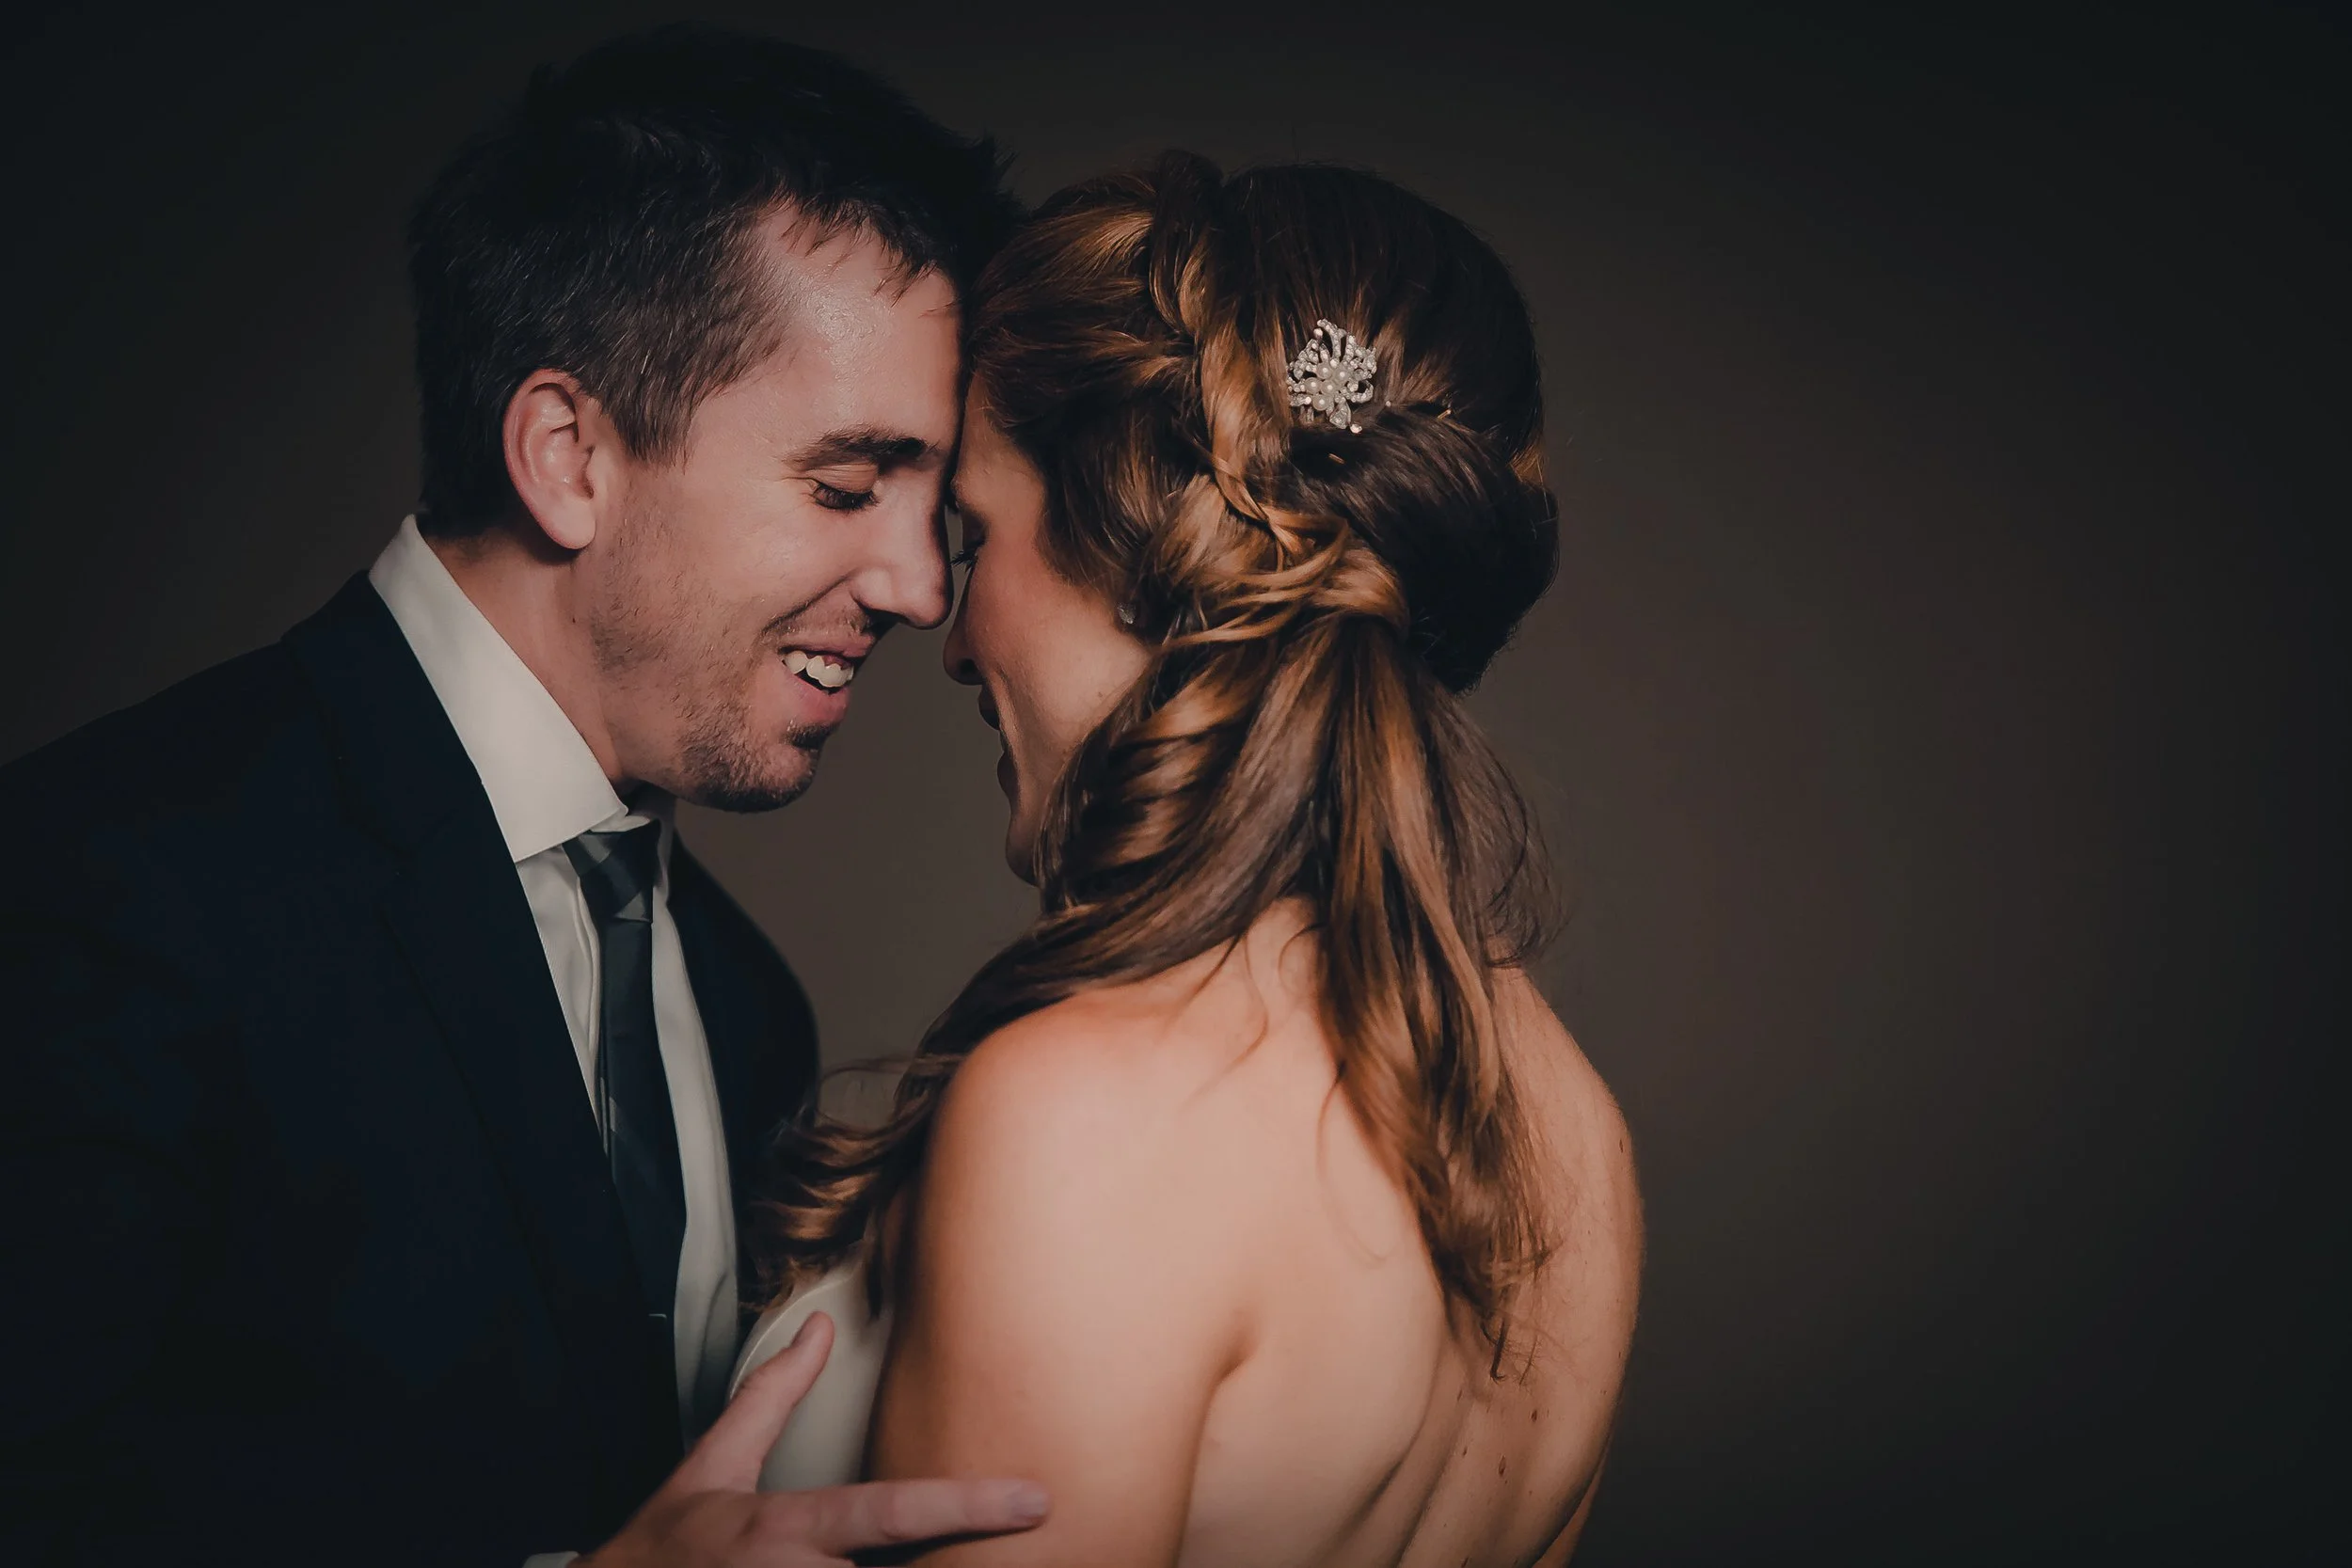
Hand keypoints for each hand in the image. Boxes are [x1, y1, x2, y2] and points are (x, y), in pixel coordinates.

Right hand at [579, 1312, 1048, 1566]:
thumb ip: (773, 1395)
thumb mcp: (714, 1463)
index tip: (1035, 1498)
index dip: (966, 1505)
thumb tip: (819, 1328)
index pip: (889, 1512)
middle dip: (944, 1566)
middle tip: (999, 1552)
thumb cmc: (665, 1545)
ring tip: (948, 1562)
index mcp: (782, 1531)